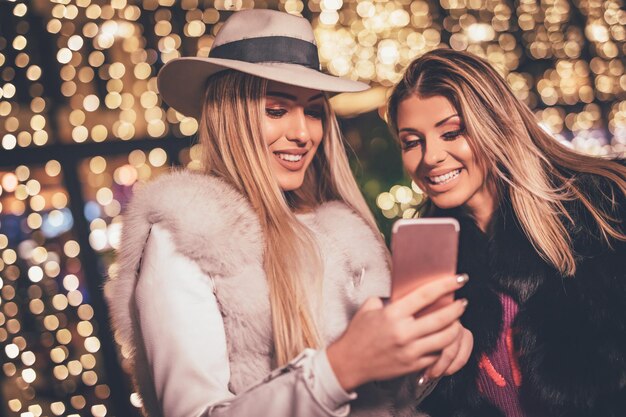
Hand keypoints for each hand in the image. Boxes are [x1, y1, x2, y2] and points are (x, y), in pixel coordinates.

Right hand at [327, 274, 468, 390]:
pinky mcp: (413, 365)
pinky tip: (444, 339)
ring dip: (455, 328)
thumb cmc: (358, 334)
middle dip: (457, 308)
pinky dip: (444, 346)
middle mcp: (403, 332)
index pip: (425, 296)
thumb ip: (386, 299)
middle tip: (462, 302)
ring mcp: (410, 351)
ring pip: (445, 339)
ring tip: (456, 321)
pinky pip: (437, 355)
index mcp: (393, 314)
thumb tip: (404, 292)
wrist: (349, 363)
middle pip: (442, 318)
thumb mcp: (368, 309)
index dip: (445, 285)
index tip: (459, 279)